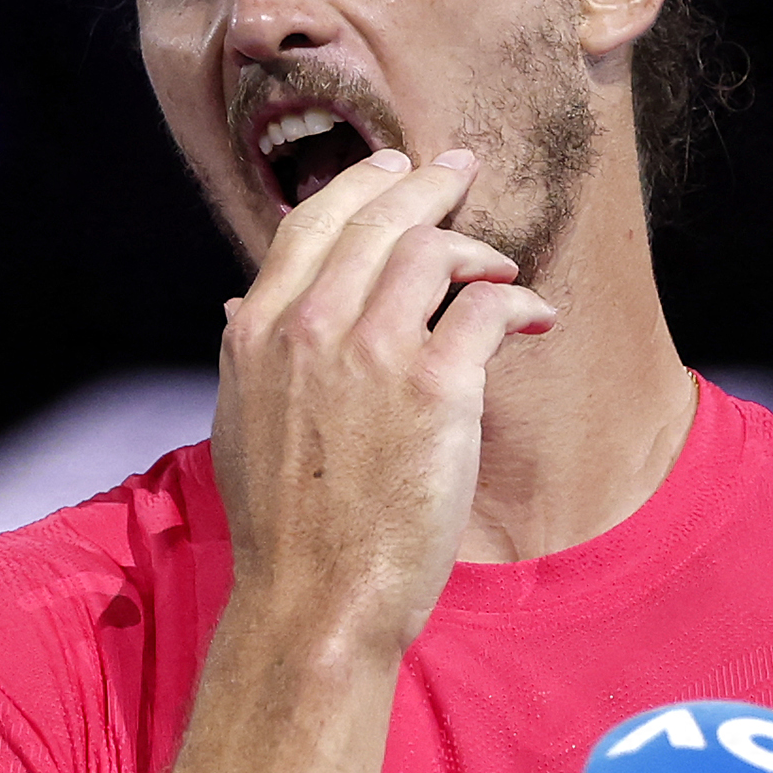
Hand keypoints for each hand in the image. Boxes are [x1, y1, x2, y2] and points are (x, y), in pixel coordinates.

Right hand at [209, 145, 555, 651]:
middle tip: (461, 172)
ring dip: (476, 247)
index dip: (359, 186)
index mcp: (258, 332)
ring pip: (433, 250)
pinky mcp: (437, 389)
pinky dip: (518, 300)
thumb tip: (239, 310)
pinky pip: (488, 309)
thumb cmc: (284, 531)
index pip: (311, 224)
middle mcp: (310, 328)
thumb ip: (249, 359)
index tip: (394, 169)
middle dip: (426, 186)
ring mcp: (373, 354)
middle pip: (377, 219)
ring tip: (501, 264)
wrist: (313, 602)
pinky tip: (533, 316)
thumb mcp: (239, 427)